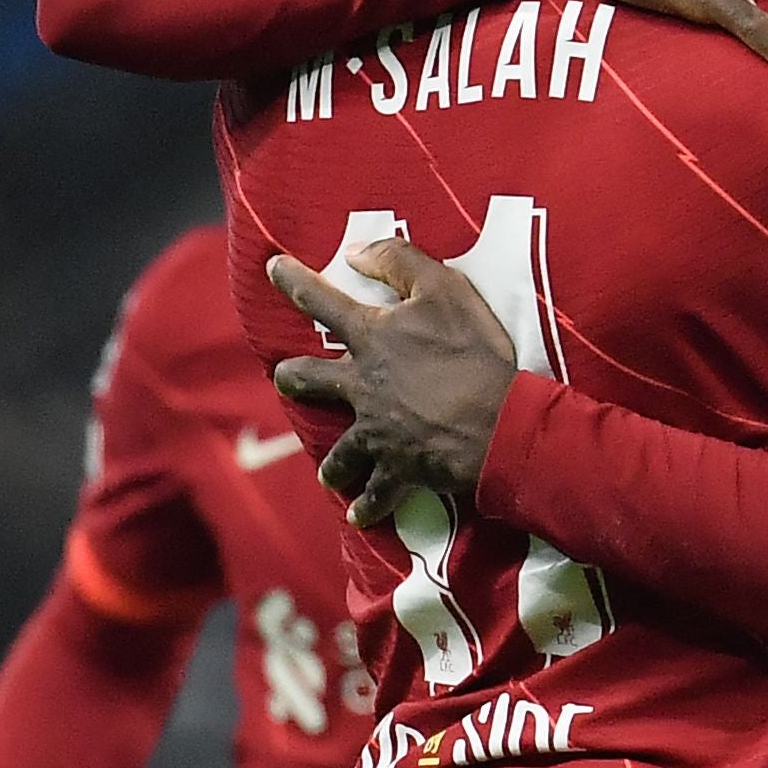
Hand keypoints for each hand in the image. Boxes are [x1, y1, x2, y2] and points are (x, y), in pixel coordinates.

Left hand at [266, 240, 516, 525]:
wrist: (497, 424)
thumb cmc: (474, 352)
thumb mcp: (445, 289)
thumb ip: (400, 262)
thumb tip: (355, 252)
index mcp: (372, 340)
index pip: (322, 302)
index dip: (294, 281)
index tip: (270, 268)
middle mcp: (363, 386)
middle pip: (309, 382)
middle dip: (293, 379)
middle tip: (284, 379)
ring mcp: (376, 431)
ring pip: (338, 451)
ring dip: (332, 461)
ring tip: (328, 471)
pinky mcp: (396, 468)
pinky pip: (375, 494)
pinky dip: (367, 506)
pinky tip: (358, 516)